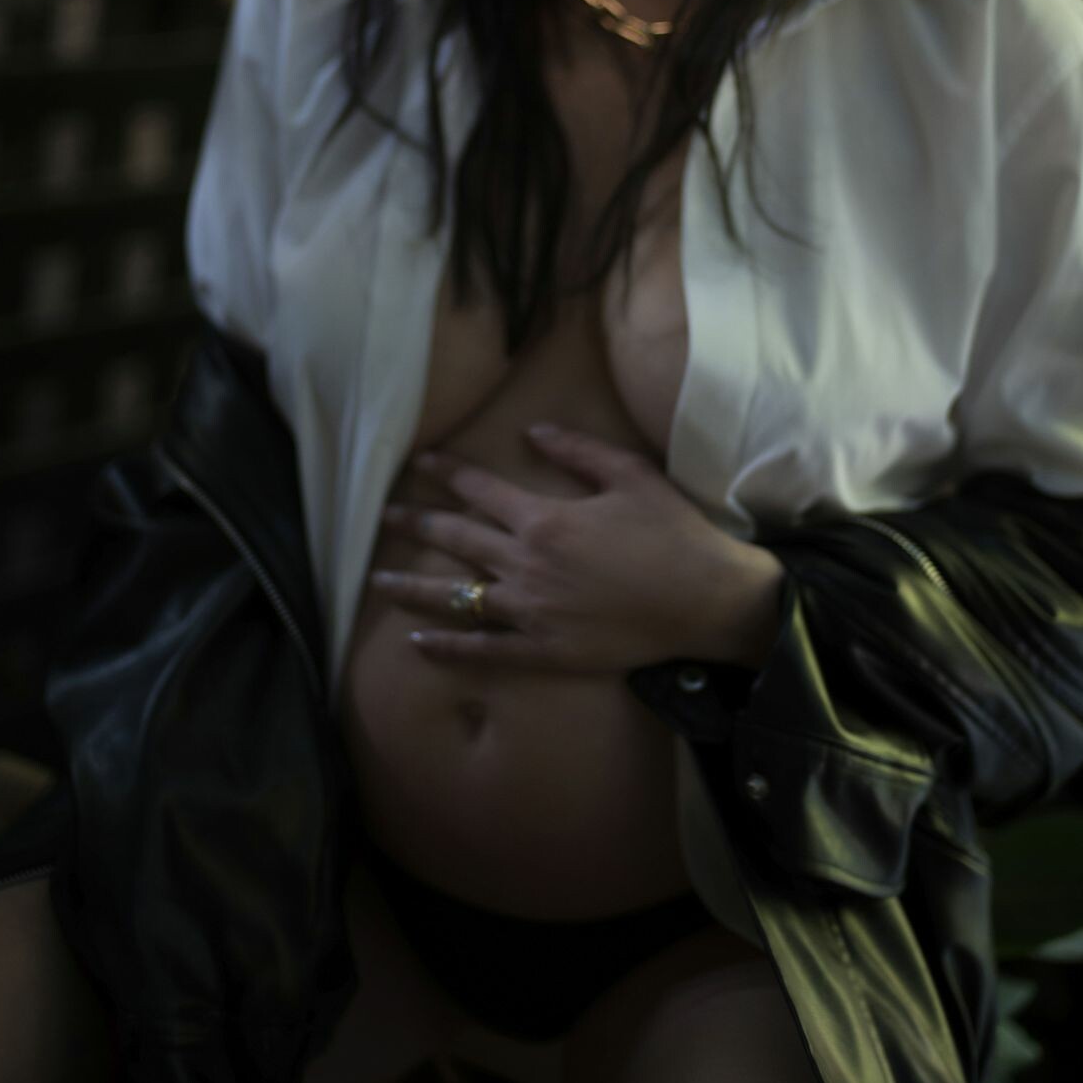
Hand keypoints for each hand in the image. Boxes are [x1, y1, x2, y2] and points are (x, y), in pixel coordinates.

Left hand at [371, 424, 782, 672]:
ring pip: (457, 597)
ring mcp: (531, 612)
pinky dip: (449, 648)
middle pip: (456, 539)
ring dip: (413, 587)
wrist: (706, 600)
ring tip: (376, 582)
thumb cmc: (673, 532)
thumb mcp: (630, 474)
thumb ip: (577, 450)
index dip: (448, 472)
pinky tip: (418, 642)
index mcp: (544, 520)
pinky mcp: (545, 650)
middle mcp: (526, 565)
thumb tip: (531, 432)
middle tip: (382, 515)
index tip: (421, 462)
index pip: (480, 490)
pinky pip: (486, 650)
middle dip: (415, 523)